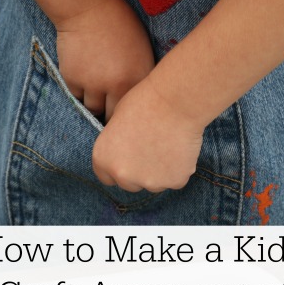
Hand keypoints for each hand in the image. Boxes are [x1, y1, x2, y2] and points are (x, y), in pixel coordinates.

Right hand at [56, 0, 154, 121]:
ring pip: (93, 109)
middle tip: (110, 112)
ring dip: (95, 105)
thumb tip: (137, 101)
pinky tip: (83, 81)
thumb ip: (140, 77)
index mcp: (139, 77)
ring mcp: (93, 84)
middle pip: (113, 116)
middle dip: (112, 115)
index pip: (137, 110)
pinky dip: (80, 93)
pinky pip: (77, 97)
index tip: (128, 116)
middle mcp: (117, 85)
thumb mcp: (143, 50)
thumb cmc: (120, 25)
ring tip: (96, 95)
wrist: (88, 8)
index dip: (131, 114)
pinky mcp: (73, 80)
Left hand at [92, 75, 204, 191]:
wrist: (175, 100)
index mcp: (103, 160)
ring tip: (168, 144)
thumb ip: (116, 145)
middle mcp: (122, 175)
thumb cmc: (145, 101)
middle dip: (139, 172)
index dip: (119, 166)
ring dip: (160, 171)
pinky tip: (180, 147)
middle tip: (151, 149)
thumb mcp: (116, 121)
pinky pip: (175, 179)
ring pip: (155, 183)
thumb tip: (122, 154)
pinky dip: (179, 168)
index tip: (130, 157)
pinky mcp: (174, 181)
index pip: (107, 177)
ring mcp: (149, 182)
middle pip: (130, 184)